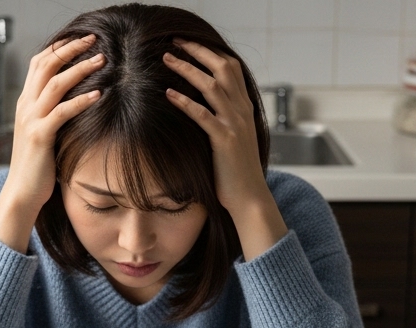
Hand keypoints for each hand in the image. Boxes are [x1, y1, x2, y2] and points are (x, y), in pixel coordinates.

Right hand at [0, 35, 104, 251]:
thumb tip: (76, 101)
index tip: (81, 38)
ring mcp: (31, 120)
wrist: (21, 192)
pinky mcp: (40, 136)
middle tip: (94, 39)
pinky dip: (81, 101)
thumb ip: (53, 114)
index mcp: (26, 103)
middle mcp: (26, 106)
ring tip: (102, 60)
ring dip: (80, 69)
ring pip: (55, 83)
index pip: (38, 63)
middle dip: (71, 48)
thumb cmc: (37, 166)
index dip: (59, 47)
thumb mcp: (43, 133)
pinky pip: (62, 112)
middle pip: (46, 65)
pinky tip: (99, 95)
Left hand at [164, 40, 286, 259]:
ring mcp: (235, 125)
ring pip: (212, 86)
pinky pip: (203, 115)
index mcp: (244, 108)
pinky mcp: (225, 141)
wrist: (249, 198)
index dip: (210, 52)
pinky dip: (185, 102)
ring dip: (187, 69)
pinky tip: (169, 93)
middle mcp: (242, 111)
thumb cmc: (235, 172)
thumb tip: (200, 105)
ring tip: (166, 59)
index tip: (189, 43)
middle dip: (198, 51)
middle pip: (222, 68)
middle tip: (175, 41)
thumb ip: (222, 119)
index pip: (231, 68)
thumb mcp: (232, 138)